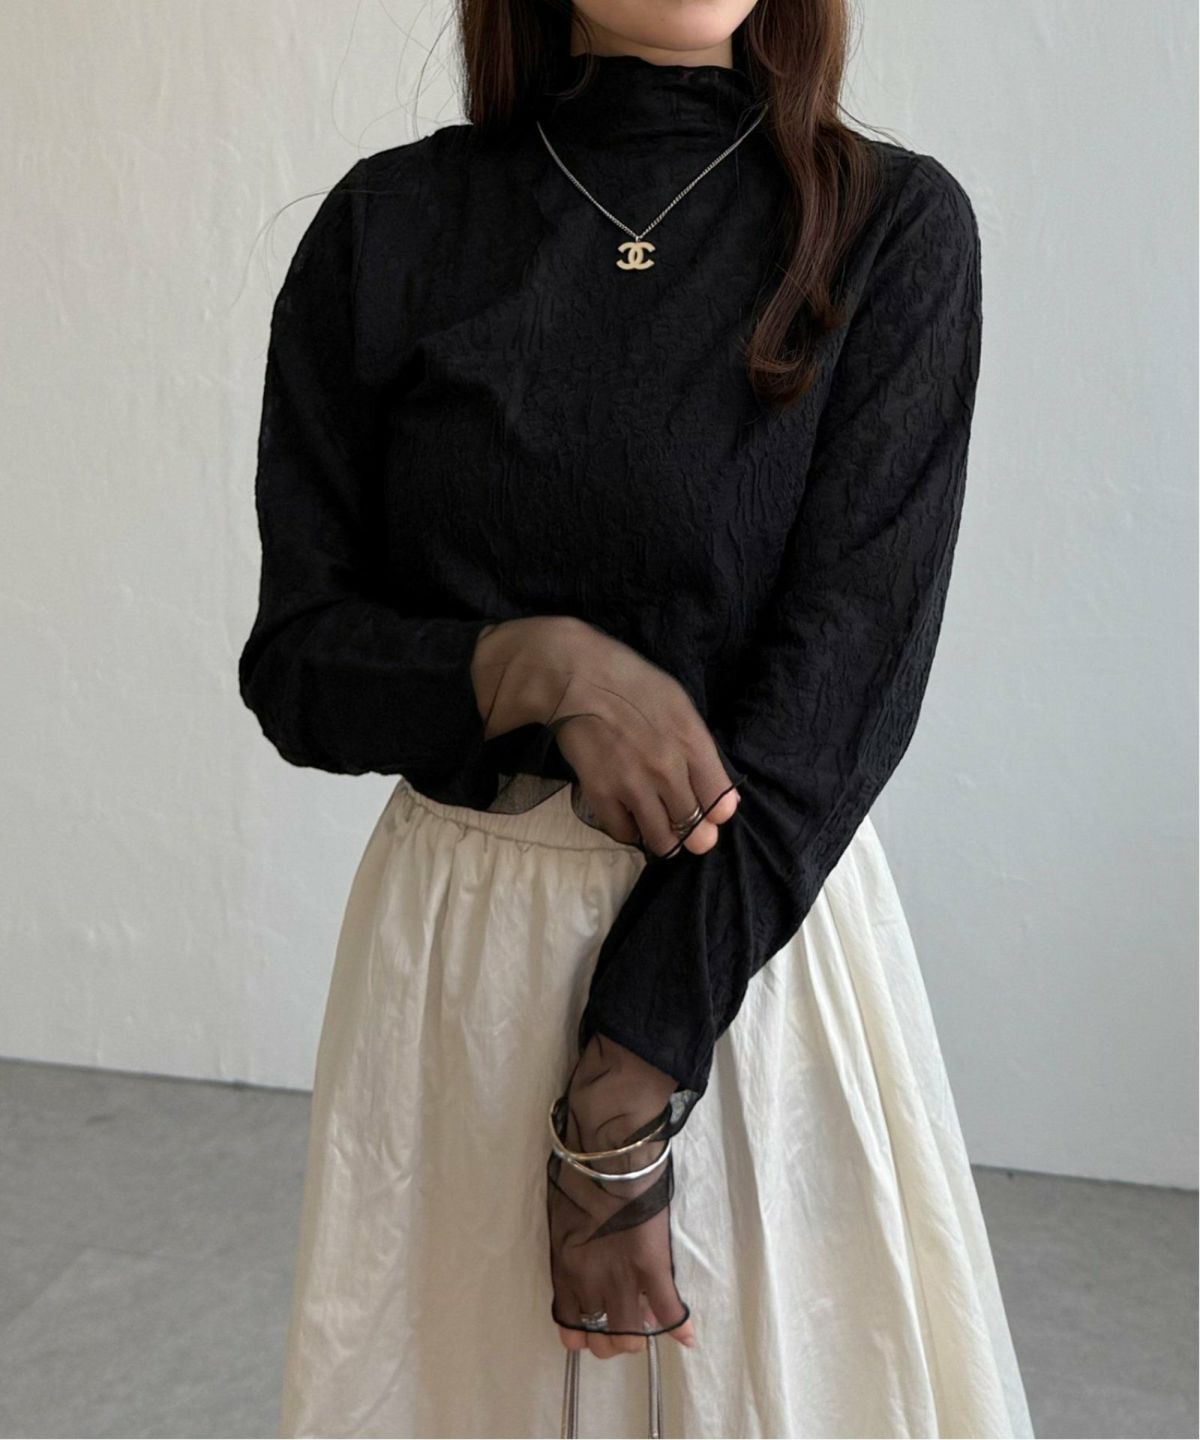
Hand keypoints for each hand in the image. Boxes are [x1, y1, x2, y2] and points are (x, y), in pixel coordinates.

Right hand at [471, 616, 739, 857]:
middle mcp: (668, 770)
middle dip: (692, 833)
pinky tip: (628, 814)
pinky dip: (629, 830)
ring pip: (662, 841)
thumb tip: (717, 793)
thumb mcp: (680, 705)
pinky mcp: (600, 794)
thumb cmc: (632, 683)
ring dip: (663, 838)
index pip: (721, 804)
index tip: (708, 812)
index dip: (716, 813)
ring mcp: (633, 785)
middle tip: (681, 822)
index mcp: (692, 743)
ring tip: (657, 825)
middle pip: (695, 830)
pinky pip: (624, 833)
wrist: (575, 676)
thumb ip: (701, 749)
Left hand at [546, 1034, 696, 1358]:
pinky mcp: (650, 1263)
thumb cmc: (580, 1168)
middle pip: (600, 1341)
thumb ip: (571, 1244)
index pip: (569, 1327)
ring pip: (630, 1335)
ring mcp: (619, 1275)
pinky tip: (687, 1336)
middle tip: (625, 1325)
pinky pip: (667, 1308)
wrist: (606, 1145)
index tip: (594, 1330)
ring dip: (640, 1335)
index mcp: (563, 1266)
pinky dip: (679, 1325)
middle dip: (612, 1341)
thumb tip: (585, 1257)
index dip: (584, 1336)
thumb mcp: (562, 1215)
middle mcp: (587, 1281)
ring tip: (649, 1323)